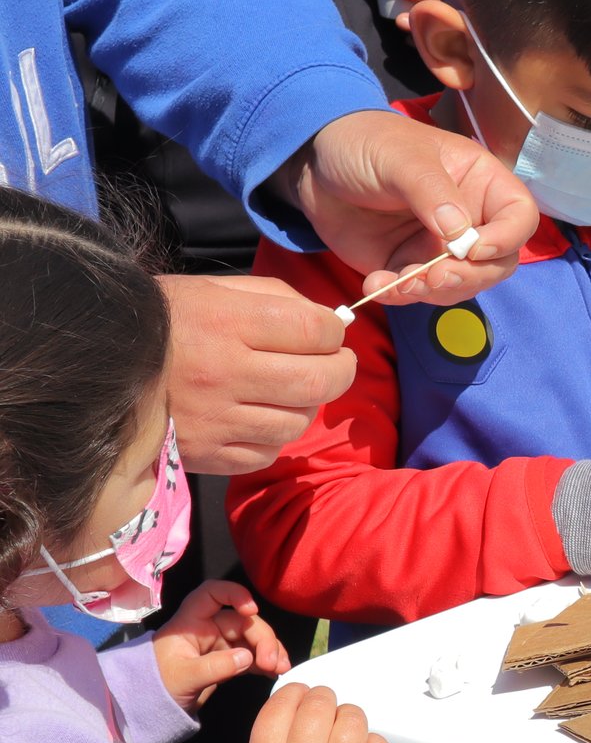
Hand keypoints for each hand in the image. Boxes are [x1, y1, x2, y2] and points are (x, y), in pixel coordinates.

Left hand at [153, 581, 290, 710]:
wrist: (152, 707)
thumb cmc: (158, 686)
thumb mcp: (183, 678)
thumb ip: (214, 667)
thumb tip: (247, 657)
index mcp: (191, 623)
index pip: (211, 594)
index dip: (234, 594)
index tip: (251, 611)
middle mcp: (208, 628)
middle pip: (242, 621)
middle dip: (263, 638)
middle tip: (273, 663)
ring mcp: (220, 644)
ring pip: (252, 638)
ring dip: (271, 650)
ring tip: (281, 669)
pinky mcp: (228, 660)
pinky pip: (252, 655)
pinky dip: (266, 662)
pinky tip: (275, 672)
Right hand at [161, 275, 355, 474]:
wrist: (96, 361)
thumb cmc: (166, 320)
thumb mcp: (215, 289)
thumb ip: (277, 298)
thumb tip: (332, 322)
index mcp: (228, 323)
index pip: (316, 331)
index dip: (335, 331)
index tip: (331, 332)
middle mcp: (224, 373)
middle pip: (318, 382)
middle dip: (341, 371)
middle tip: (335, 364)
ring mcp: (214, 419)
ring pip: (296, 422)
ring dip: (305, 406)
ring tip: (287, 391)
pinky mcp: (204, 452)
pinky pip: (265, 453)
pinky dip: (272, 437)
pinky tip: (258, 418)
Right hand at [236, 684, 388, 742]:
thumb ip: (275, 737)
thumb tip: (300, 704)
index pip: (284, 703)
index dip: (296, 693)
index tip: (301, 697)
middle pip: (321, 705)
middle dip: (324, 701)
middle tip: (325, 712)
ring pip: (353, 720)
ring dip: (350, 718)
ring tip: (344, 730)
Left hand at [273, 109, 539, 305]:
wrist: (313, 164)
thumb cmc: (365, 144)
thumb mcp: (401, 158)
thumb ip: (432, 192)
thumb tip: (461, 234)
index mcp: (481, 183)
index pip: (519, 216)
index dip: (507, 238)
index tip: (473, 249)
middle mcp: (470, 219)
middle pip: (497, 261)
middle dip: (468, 276)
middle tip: (433, 278)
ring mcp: (441, 247)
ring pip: (462, 285)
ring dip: (433, 292)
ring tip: (397, 282)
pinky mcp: (410, 267)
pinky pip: (420, 294)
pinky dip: (401, 296)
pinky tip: (377, 283)